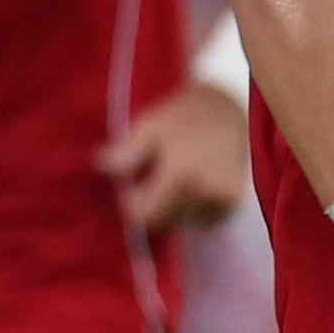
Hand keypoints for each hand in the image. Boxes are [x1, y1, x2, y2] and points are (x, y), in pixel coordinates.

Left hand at [102, 81, 248, 232]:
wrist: (228, 109)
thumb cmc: (182, 115)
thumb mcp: (149, 126)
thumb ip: (125, 152)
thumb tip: (101, 169)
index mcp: (182, 175)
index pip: (144, 216)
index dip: (132, 202)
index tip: (134, 183)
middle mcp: (206, 192)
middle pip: (163, 223)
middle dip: (153, 205)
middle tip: (155, 176)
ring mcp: (223, 200)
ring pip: (182, 222)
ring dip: (173, 207)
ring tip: (178, 175)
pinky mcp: (232, 203)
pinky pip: (201, 219)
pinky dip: (192, 207)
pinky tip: (195, 182)